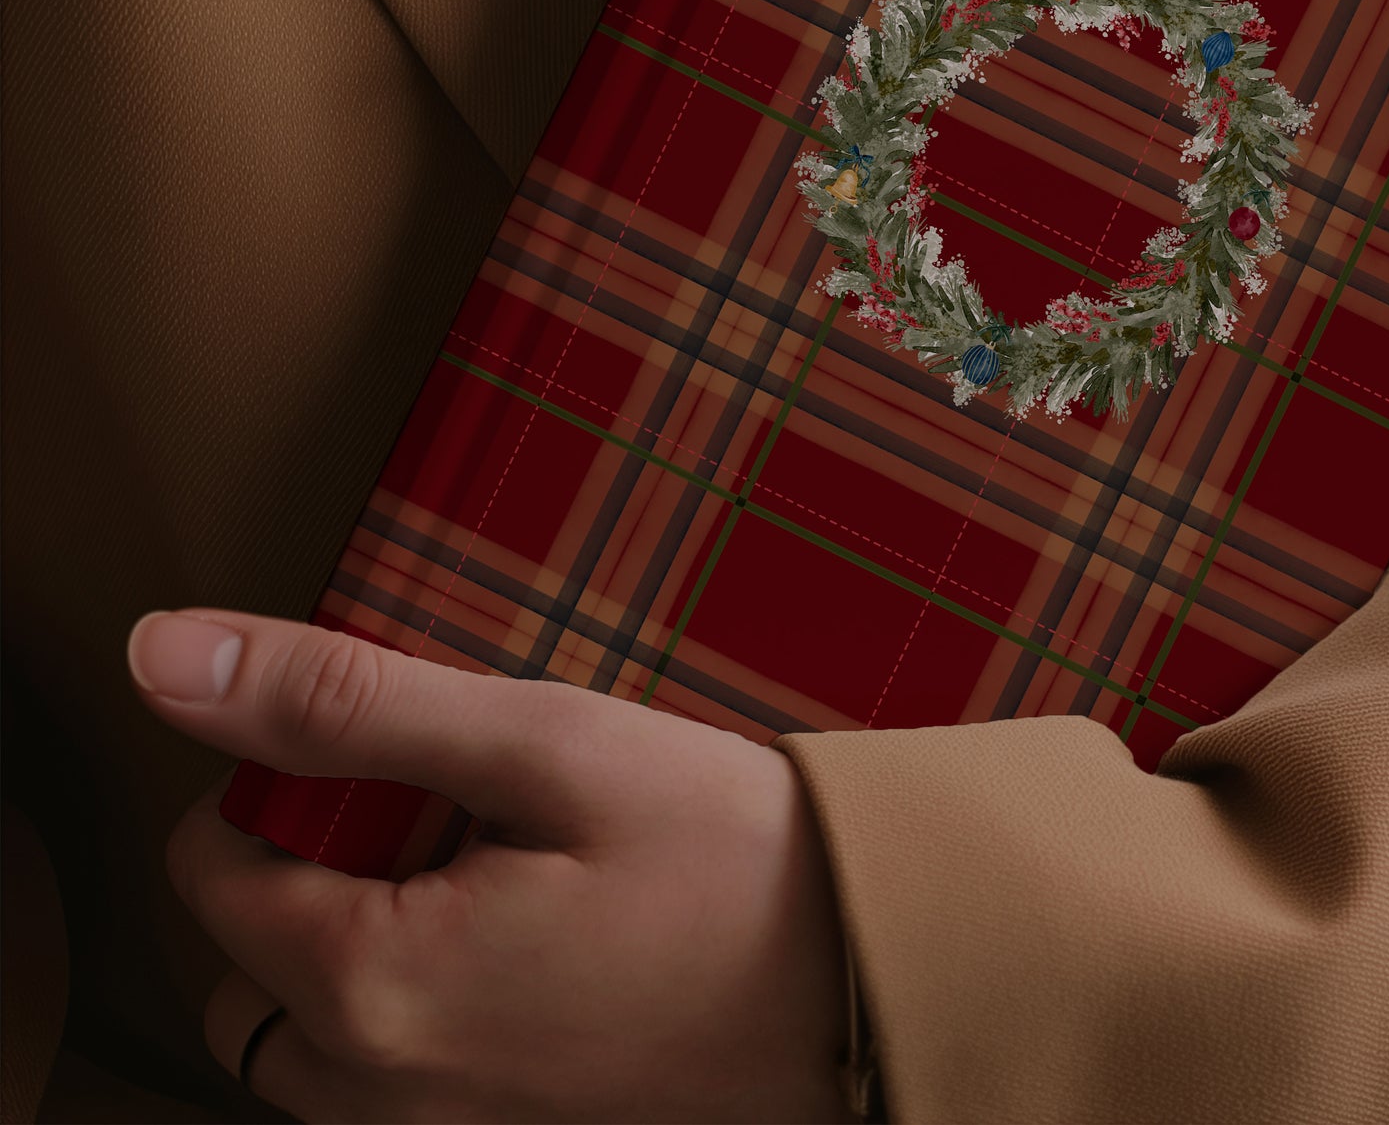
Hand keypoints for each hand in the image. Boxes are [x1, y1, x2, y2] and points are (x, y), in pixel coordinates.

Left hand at [127, 609, 854, 1122]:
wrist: (875, 981)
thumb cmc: (731, 859)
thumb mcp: (549, 742)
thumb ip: (350, 703)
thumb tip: (167, 655)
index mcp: (371, 986)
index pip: (210, 862)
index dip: (295, 776)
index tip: (418, 753)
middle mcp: (381, 1095)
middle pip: (247, 958)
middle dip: (315, 868)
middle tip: (461, 810)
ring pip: (308, 1033)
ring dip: (356, 942)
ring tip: (497, 872)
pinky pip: (392, 1079)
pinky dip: (420, 1001)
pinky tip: (533, 938)